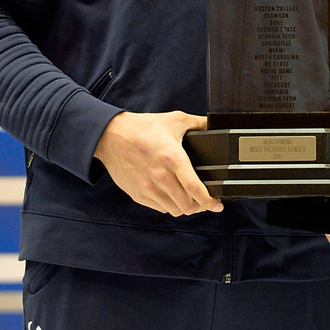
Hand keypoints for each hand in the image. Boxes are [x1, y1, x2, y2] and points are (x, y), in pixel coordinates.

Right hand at [94, 110, 223, 215]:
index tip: (218, 205)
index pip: (194, 188)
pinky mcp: (138, 194)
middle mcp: (161, 177)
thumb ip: (198, 122)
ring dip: (185, 208)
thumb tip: (215, 124)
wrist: (111, 136)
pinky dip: (170, 206)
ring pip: (174, 210)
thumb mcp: (175, 119)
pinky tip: (173, 196)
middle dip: (200, 206)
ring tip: (191, 200)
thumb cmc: (142, 128)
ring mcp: (148, 188)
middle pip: (187, 205)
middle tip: (206, 201)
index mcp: (172, 158)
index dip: (209, 200)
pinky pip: (160, 208)